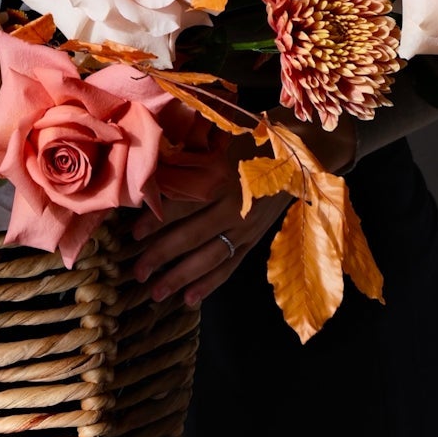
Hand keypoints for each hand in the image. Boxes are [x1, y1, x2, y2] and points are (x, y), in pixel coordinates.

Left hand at [130, 119, 356, 308]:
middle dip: (162, 256)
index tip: (132, 233)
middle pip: (192, 235)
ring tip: (156, 293)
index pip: (183, 204)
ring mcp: (247, 226)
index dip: (157, 220)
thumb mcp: (221, 138)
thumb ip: (192, 157)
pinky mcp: (256, 239)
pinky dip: (211, 283)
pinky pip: (230, 265)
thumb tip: (151, 174)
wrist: (305, 152)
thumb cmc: (254, 137)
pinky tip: (191, 299)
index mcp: (223, 177)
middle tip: (136, 273)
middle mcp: (234, 206)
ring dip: (181, 277)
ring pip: (210, 257)